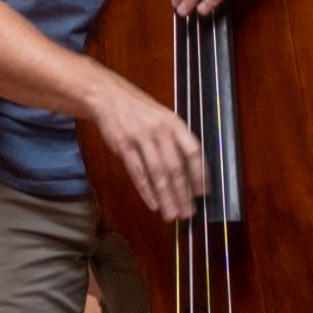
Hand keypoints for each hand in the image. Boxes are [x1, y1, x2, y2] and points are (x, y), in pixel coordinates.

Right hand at [88, 81, 208, 224]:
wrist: (109, 97)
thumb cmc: (141, 112)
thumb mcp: (164, 119)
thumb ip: (177, 141)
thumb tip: (192, 173)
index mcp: (174, 124)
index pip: (193, 151)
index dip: (200, 173)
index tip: (204, 193)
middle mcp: (160, 131)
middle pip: (175, 167)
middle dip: (182, 193)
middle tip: (188, 213)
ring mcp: (141, 138)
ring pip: (157, 173)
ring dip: (166, 197)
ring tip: (172, 214)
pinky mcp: (123, 146)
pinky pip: (137, 172)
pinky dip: (146, 191)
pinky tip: (153, 204)